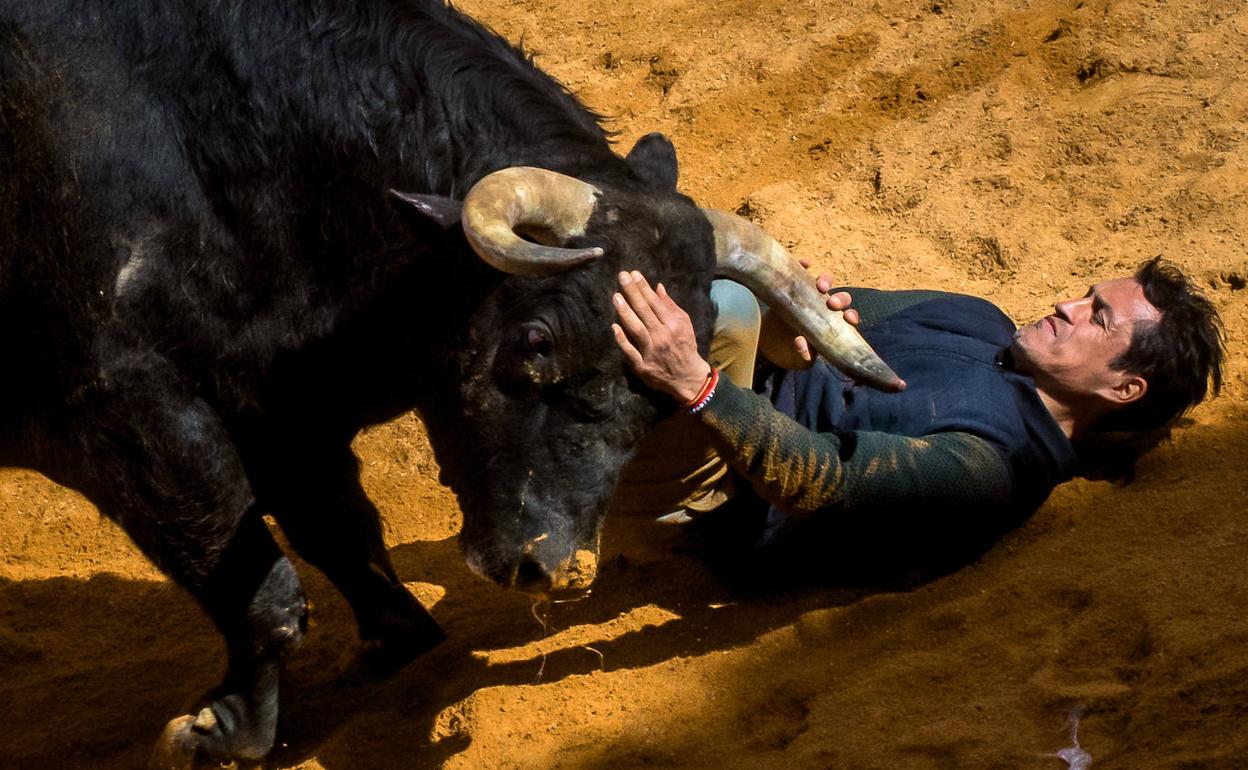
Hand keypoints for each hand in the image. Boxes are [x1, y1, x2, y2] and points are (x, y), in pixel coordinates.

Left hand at [611, 271, 710, 402]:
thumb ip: (670, 306)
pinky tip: (614, 326)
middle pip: (644, 312)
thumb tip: (658, 287)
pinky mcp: (643, 366)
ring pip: (636, 329)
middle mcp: (662, 336)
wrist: (688, 377)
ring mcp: (651, 352)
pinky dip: (622, 339)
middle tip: (622, 276)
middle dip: (632, 292)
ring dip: (625, 312)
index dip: (644, 287)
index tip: (634, 274)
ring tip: (616, 296)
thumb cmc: (685, 346)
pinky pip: (630, 351)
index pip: (655, 303)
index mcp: (673, 325)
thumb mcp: (684, 324)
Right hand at [758, 258, 858, 369]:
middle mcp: (822, 308)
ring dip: (826, 280)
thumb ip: (804, 356)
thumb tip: (801, 343)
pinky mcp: (791, 287)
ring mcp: (807, 296)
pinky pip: (800, 272)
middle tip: (831, 304)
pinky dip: (804, 265)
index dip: (851, 316)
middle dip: (840, 299)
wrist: (763, 343)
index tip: (848, 318)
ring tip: (820, 286)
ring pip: (823, 283)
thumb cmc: (786, 353)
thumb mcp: (797, 361)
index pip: (847, 318)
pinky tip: (804, 263)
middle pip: (839, 299)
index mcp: (830, 326)